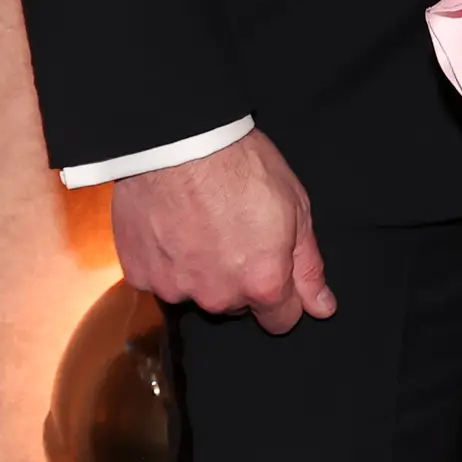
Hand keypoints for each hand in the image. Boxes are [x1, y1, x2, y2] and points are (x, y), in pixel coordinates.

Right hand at [109, 131, 334, 334]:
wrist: (178, 140)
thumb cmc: (241, 165)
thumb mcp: (296, 208)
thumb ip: (307, 266)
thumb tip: (322, 308)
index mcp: (262, 284)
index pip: (281, 320)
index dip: (281, 294)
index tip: (270, 264)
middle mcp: (218, 297)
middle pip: (235, 304)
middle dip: (237, 277)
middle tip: (231, 229)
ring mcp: (174, 288)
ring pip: (194, 291)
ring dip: (198, 268)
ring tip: (196, 223)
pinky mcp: (139, 274)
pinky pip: (157, 277)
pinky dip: (163, 258)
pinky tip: (168, 224)